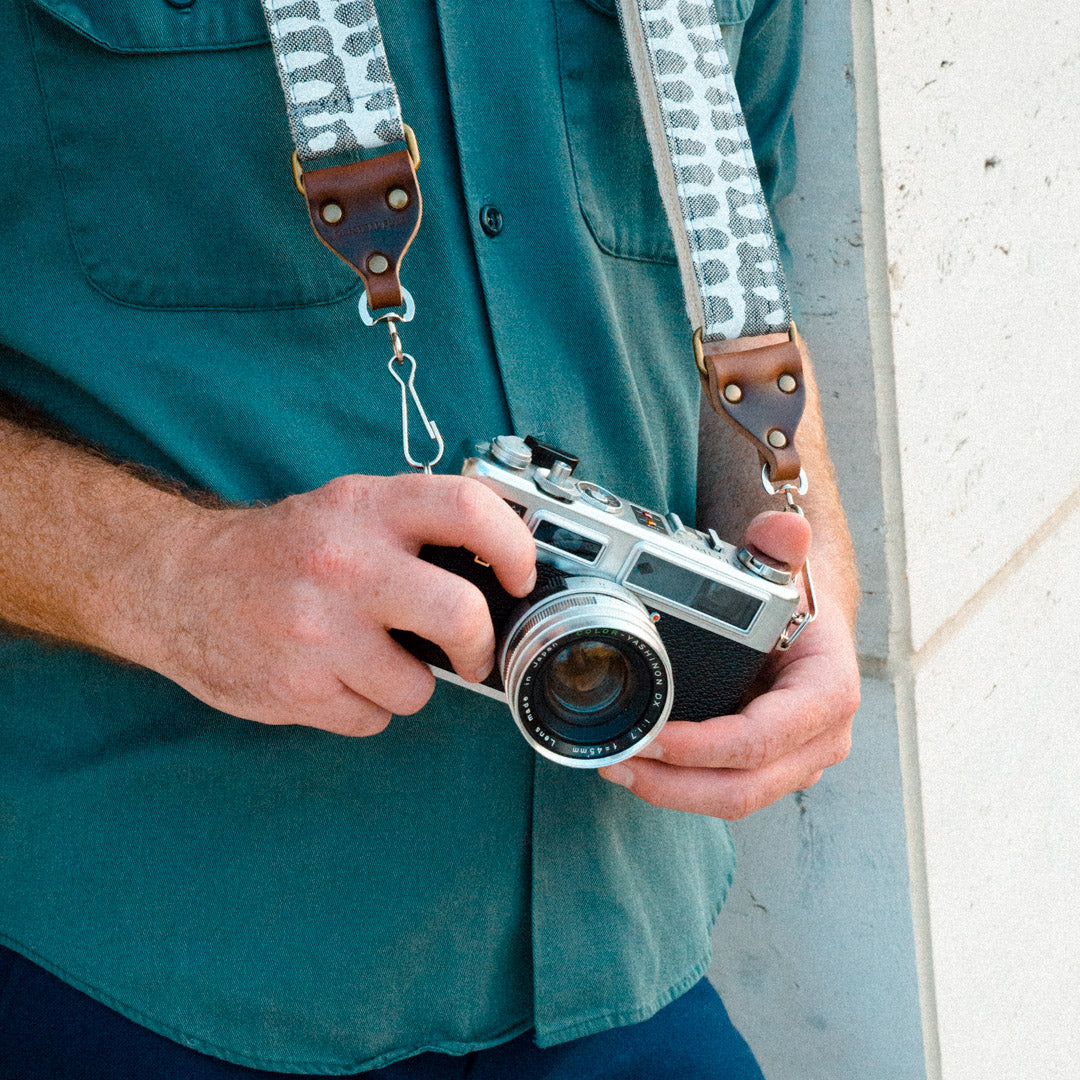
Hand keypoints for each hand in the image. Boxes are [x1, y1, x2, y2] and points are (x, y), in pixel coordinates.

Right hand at [135, 473, 535, 736]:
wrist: (175, 583)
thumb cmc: (277, 550)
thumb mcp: (346, 510)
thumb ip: (414, 528)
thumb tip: (497, 568)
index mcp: (364, 509)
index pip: (468, 509)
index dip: (513, 546)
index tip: (519, 576)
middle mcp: (345, 565)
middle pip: (460, 615)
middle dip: (479, 647)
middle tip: (471, 653)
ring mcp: (319, 631)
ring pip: (417, 689)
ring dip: (405, 683)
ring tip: (367, 657)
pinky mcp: (297, 688)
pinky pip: (371, 718)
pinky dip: (364, 707)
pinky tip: (333, 677)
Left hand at [598, 511, 858, 817]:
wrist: (810, 629)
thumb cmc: (799, 606)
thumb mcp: (788, 574)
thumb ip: (780, 549)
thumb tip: (784, 527)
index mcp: (828, 696)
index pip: (762, 739)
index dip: (704, 747)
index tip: (652, 737)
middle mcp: (819, 740)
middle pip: (743, 788)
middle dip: (675, 784)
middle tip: (619, 761)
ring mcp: (796, 764)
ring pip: (731, 799)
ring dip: (671, 792)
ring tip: (619, 766)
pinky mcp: (768, 772)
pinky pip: (723, 792)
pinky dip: (680, 787)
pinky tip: (641, 768)